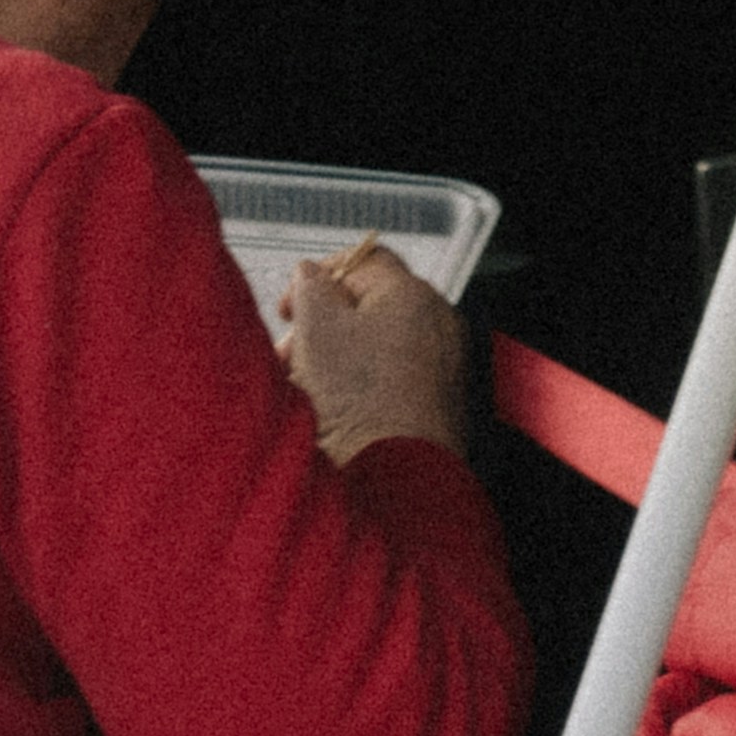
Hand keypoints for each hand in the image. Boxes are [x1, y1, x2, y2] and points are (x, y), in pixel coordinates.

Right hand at [281, 247, 468, 462]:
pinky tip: (334, 410)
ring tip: (306, 387)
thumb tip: (311, 275)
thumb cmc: (362, 405)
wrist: (396, 476)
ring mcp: (444, 364)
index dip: (319, 277)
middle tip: (293, 351)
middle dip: (323, 325)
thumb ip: (311, 288)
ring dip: (338, 357)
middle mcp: (438, 323)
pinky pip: (395, 378)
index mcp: (413, 294)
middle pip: (371, 306)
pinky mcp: (439, 401)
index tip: (292, 305)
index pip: (364, 260)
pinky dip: (363, 385)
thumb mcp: (318, 329)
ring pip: (380, 344)